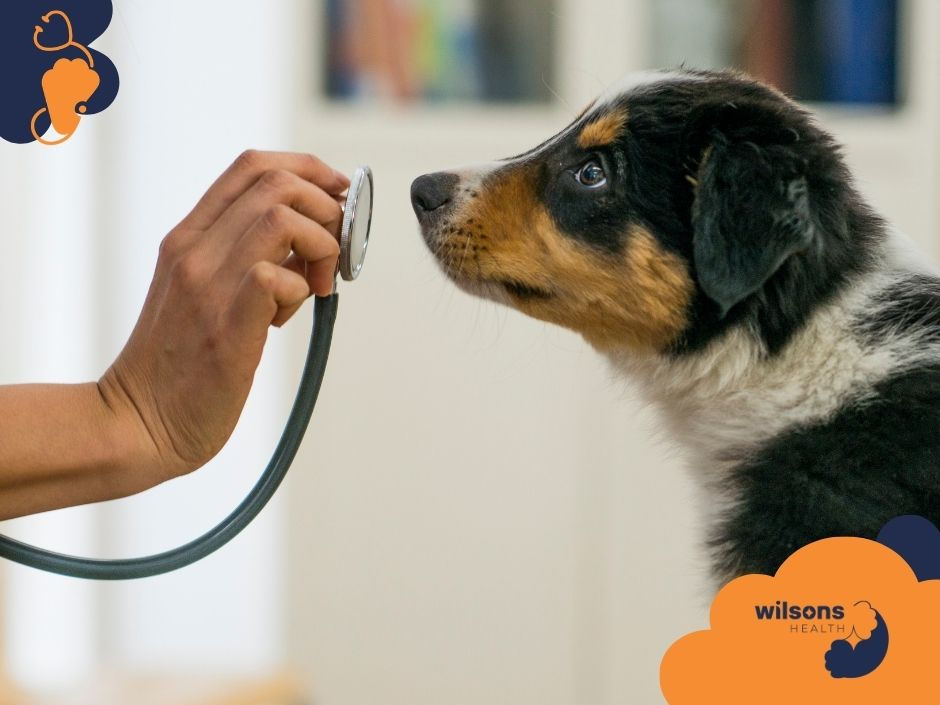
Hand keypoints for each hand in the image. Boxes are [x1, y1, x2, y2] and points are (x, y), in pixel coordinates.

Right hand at [98, 150, 349, 485]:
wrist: (138, 421)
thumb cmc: (179, 363)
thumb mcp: (202, 292)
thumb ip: (244, 258)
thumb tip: (309, 241)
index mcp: (188, 237)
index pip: (252, 166)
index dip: (308, 168)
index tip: (337, 194)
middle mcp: (194, 250)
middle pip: (277, 183)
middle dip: (326, 208)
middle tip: (333, 254)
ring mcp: (206, 285)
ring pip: (282, 219)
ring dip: (320, 247)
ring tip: (315, 288)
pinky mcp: (225, 326)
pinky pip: (275, 276)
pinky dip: (301, 289)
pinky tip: (285, 320)